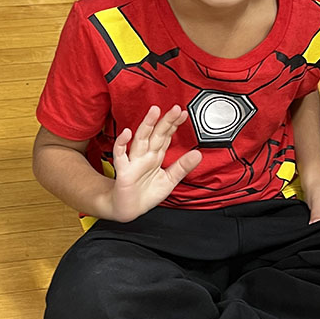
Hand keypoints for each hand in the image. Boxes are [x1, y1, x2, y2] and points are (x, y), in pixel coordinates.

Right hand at [107, 104, 201, 221]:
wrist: (129, 209)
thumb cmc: (146, 194)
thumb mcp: (169, 180)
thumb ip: (182, 167)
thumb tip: (198, 154)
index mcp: (156, 156)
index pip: (166, 136)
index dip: (174, 125)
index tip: (183, 114)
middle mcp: (145, 155)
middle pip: (156, 134)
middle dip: (165, 121)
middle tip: (175, 109)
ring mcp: (134, 161)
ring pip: (140, 139)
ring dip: (146, 125)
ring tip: (154, 112)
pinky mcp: (123, 171)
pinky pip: (121, 155)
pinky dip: (122, 144)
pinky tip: (127, 133)